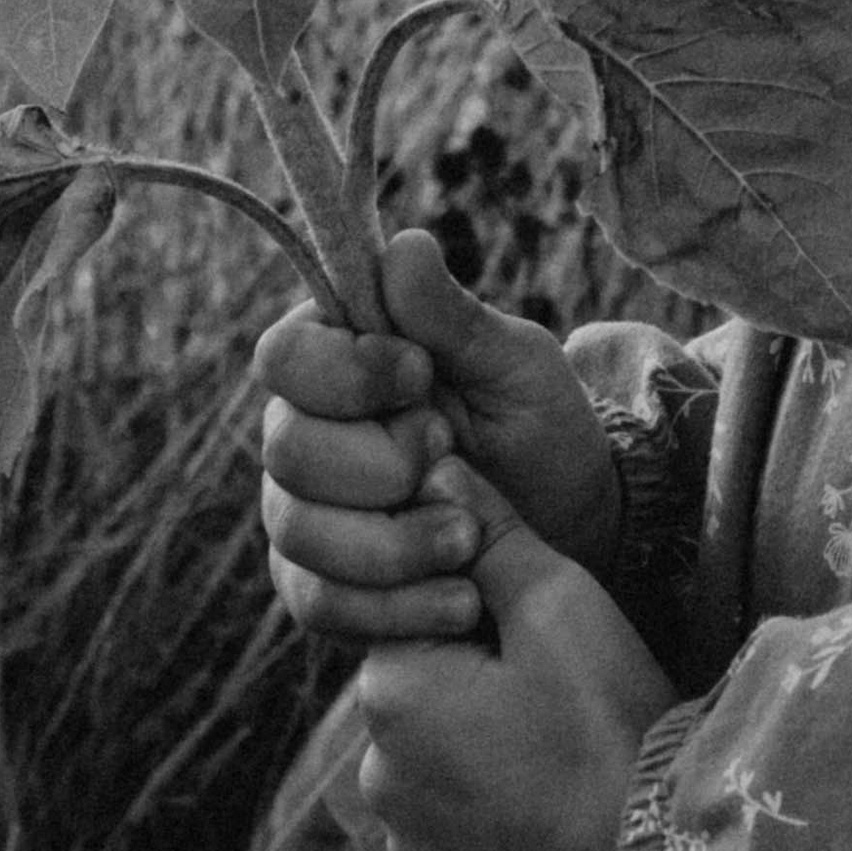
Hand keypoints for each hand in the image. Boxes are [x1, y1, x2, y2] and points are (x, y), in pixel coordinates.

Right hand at [259, 232, 621, 646]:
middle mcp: (304, 430)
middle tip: (453, 456)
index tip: (422, 375)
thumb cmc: (537, 424)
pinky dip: (393, 606)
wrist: (568, 527)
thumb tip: (402, 244)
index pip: (283, 354)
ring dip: (393, 541)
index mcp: (340, 355)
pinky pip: (317, 602)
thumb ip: (451, 315)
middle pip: (286, 448)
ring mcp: (303, 512)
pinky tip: (459, 598)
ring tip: (470, 537)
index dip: (345, 372)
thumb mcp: (514, 361)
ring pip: (295, 532)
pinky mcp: (320, 586)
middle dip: (382, 463)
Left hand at [357, 477, 673, 850]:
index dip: (481, 602)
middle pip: (423, 683)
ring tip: (555, 743)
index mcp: (388, 689)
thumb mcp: (555, 599)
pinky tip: (542, 793)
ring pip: (436, 751)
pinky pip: (448, 816)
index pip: (415, 609)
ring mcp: (402, 837)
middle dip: (478, 670)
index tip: (537, 627)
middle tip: (556, 686)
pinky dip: (486, 800)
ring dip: (480, 738)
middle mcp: (375, 769)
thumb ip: (487, 530)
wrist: (655, 846)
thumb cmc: (605, 715)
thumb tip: (432, 468)